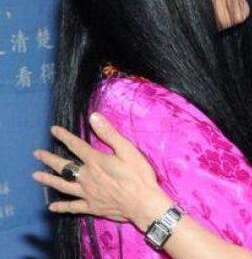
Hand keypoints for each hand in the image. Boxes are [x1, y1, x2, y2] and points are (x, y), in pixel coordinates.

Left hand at [32, 113, 168, 231]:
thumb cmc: (138, 174)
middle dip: (50, 159)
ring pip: (63, 186)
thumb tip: (94, 117)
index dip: (64, 137)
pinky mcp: (91, 207)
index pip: (76, 146)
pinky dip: (61, 207)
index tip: (53, 130)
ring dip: (49, 180)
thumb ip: (109, 133)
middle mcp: (87, 177)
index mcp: (95, 161)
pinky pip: (73, 207)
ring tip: (36, 176)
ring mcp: (87, 193)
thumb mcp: (127, 150)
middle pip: (64, 166)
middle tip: (37, 154)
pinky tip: (52, 207)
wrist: (143, 202)